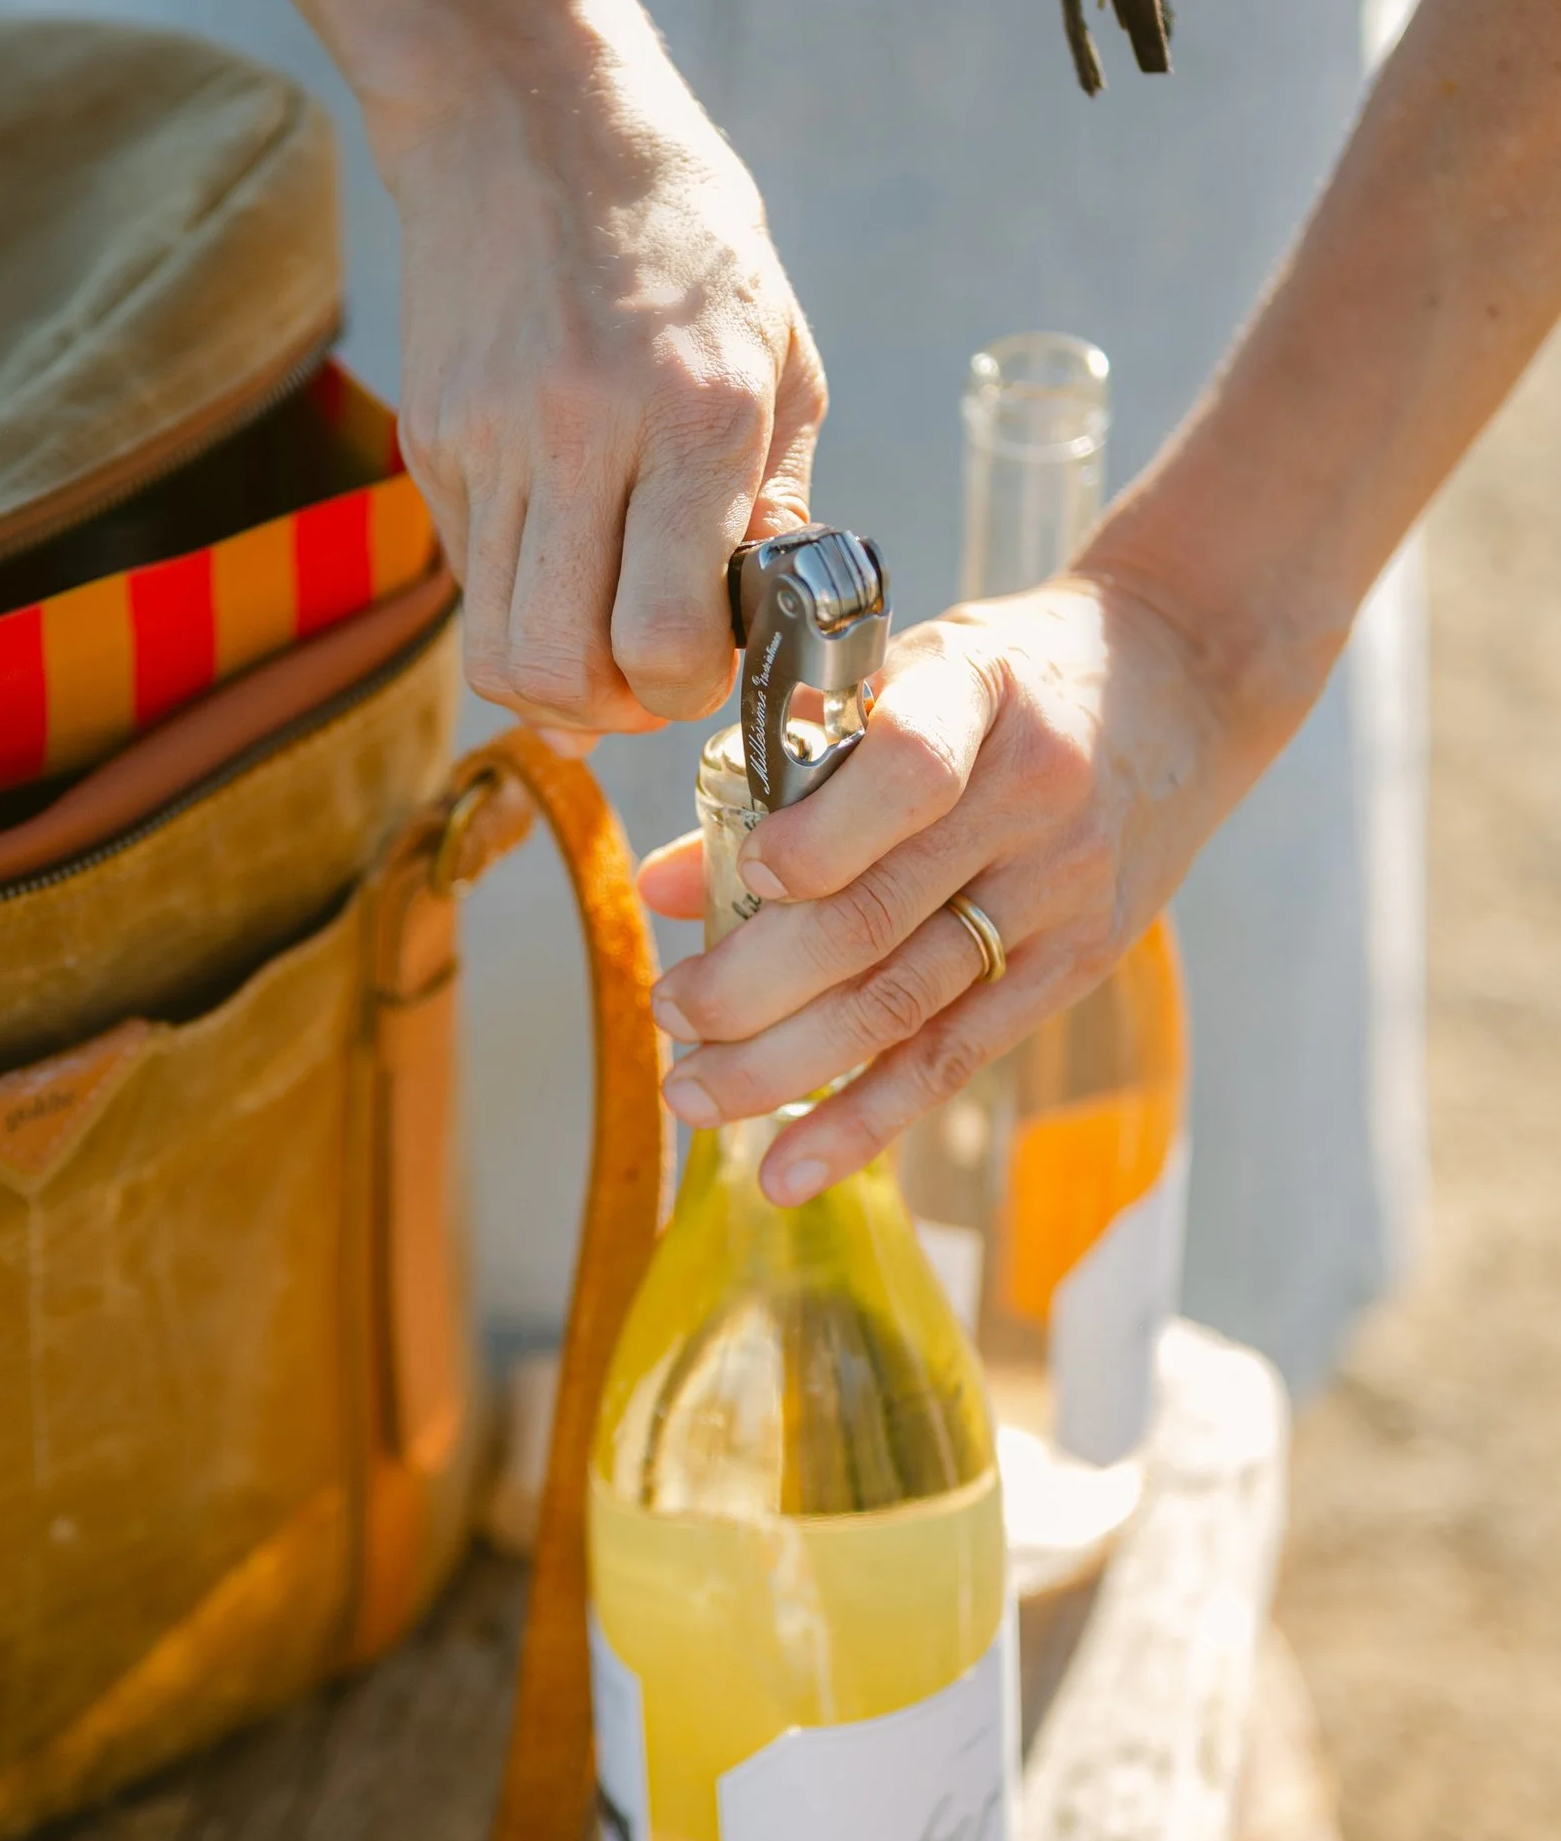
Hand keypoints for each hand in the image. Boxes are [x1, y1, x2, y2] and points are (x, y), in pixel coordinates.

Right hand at [376, 0, 826, 734]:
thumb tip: (768, 631)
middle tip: (657, 667)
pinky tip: (562, 548)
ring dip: (560, 677)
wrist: (525, 109)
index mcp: (691, 414)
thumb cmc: (681, 227)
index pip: (665, 639)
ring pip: (498, 651)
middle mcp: (579, 436)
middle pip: (562, 672)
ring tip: (606, 632)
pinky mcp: (430, 440)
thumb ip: (780, 501)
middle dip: (620, 706)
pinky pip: (470, 579)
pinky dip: (519, 600)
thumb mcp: (780, 350)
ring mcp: (487, 443)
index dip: (694, 684)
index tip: (718, 652)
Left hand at [639, 566, 1246, 1200]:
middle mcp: (1032, 798)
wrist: (1179, 681)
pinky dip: (864, 1119)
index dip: (822, 833)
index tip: (750, 872)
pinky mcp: (1076, 963)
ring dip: (784, 1064)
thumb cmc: (1006, 676)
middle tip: (669, 1017)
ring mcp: (1062, 891)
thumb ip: (785, 768)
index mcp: (978, 694)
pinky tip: (788, 1166)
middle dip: (754, 984)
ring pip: (905, 1001)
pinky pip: (955, 1056)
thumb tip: (661, 887)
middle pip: (879, 915)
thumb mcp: (905, 674)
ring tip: (695, 1097)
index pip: (910, 769)